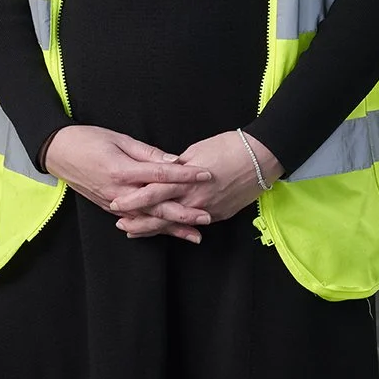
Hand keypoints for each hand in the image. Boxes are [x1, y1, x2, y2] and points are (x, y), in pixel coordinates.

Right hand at [43, 124, 212, 240]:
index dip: (185, 176)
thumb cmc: (88, 139)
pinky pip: (135, 221)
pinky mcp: (108, 207)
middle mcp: (119, 192)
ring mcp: (113, 203)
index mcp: (122, 170)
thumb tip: (173, 160)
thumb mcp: (119, 139)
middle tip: (207, 217)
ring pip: (148, 219)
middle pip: (157, 205)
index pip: (160, 175)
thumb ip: (147, 153)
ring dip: (172, 228)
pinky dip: (152, 229)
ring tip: (195, 235)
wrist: (58, 152)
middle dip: (184, 213)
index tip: (205, 175)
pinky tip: (167, 234)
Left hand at [111, 129, 279, 239]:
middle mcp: (194, 198)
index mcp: (185, 180)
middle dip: (138, 221)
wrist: (262, 158)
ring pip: (175, 223)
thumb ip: (177, 164)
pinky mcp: (219, 215)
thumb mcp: (197, 150)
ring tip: (135, 232)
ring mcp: (207, 210)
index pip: (152, 192)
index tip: (116, 203)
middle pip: (160, 214)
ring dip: (154, 228)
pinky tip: (167, 230)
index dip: (133, 199)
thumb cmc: (229, 147)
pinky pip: (193, 224)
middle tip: (120, 224)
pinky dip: (178, 228)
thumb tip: (163, 169)